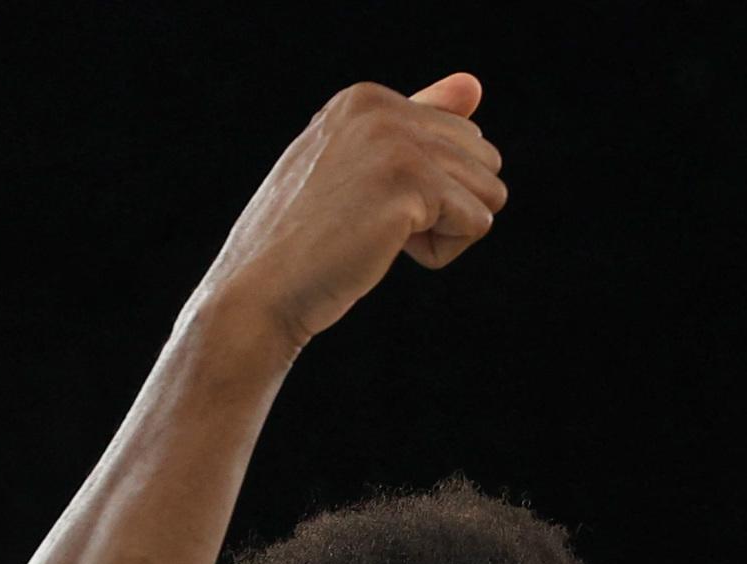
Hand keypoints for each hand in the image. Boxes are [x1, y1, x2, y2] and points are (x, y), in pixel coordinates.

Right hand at [193, 75, 505, 351]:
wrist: (258, 294)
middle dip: (446, 208)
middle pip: (483, 160)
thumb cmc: (302, 246)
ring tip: (380, 240)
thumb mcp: (357, 171)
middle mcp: (381, 107)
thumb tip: (474, 85)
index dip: (427, 193)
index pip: (460, 138)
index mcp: (365, 100)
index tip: (364, 210)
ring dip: (446, 232)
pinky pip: (478, 223)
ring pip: (488, 192)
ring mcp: (395, 141)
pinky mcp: (410, 182)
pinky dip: (441, 254)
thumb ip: (413, 125)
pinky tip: (386, 254)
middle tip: (376, 230)